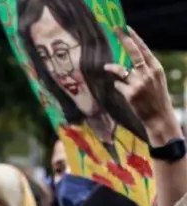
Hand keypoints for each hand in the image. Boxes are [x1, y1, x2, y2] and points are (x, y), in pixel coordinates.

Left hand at [105, 28, 179, 143]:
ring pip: (120, 70)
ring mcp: (139, 83)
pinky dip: (118, 87)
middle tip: (115, 29)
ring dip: (112, 68)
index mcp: (155, 68)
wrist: (159, 116)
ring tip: (106, 67)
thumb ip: (144, 70)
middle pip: (133, 52)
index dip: (134, 38)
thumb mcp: (155, 80)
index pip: (144, 49)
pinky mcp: (131, 94)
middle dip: (124, 39)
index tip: (126, 28)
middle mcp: (148, 73)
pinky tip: (124, 93)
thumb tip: (128, 62)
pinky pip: (118, 86)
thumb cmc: (155, 98)